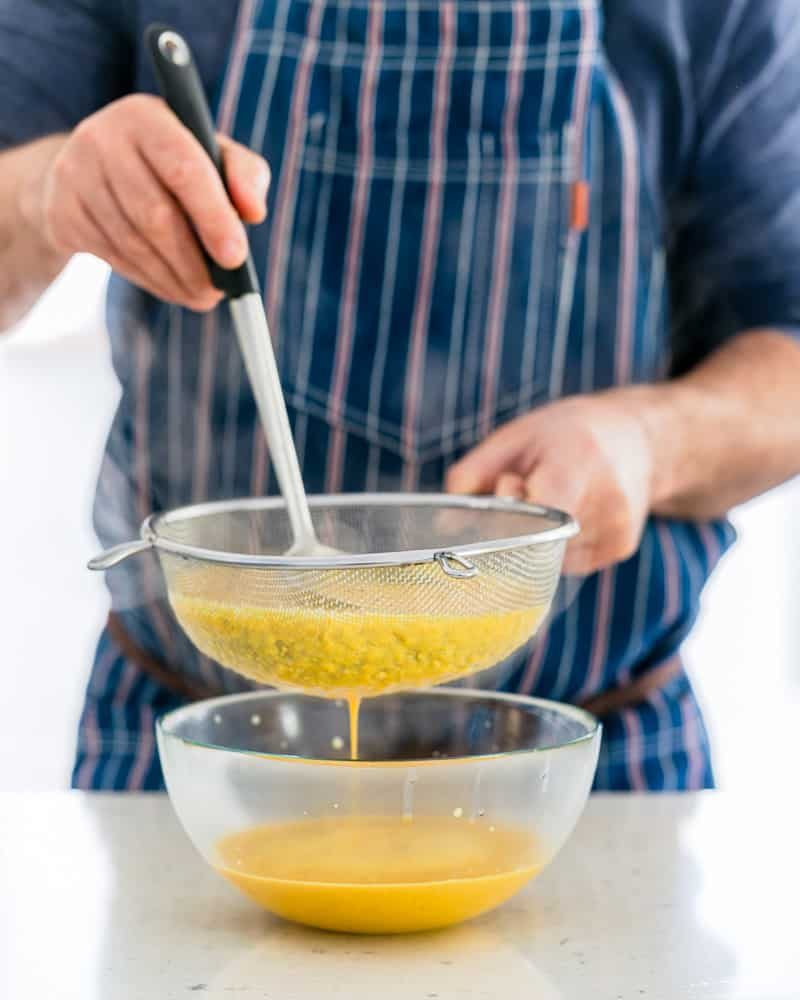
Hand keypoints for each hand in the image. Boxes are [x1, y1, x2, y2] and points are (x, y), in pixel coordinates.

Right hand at [21, 95, 269, 310]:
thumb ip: (245, 175)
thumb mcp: (211, 154)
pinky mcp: (62, 211)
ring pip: (134, 244)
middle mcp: (103, 138)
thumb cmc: (170, 162)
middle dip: (194, 263)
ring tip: (201, 295)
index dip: (213, 217)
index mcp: (147, 116)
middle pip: (157, 215)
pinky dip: (149, 280)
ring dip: (174, 279)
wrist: (92, 168)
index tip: (236, 258)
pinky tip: (170, 285)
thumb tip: (254, 212)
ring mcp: (75, 175)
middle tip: (219, 292)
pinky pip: (113, 257)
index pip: (184, 168)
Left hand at [446, 390, 656, 574]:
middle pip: (535, 539)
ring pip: (547, 556)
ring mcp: (616, 529)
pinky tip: (569, 514)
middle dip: (515, 523)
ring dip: (534, 537)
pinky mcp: (620, 549)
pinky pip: (567, 563)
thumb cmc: (566, 433)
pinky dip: (555, 545)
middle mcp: (606, 500)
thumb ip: (473, 475)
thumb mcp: (515, 436)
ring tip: (555, 496)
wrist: (640, 439)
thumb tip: (446, 525)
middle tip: (527, 488)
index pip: (534, 511)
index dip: (508, 509)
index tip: (509, 485)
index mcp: (578, 461)